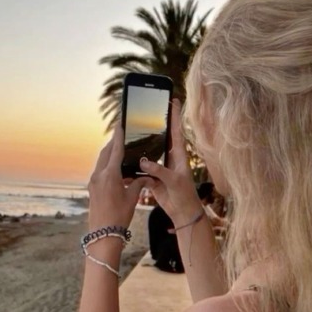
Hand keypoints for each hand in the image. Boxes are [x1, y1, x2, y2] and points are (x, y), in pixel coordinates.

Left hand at [88, 124, 145, 229]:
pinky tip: (115, 170)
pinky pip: (99, 171)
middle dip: (112, 144)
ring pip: (101, 162)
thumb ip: (138, 183)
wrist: (103, 234)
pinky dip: (107, 166)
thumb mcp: (132, 198)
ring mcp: (93, 182)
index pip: (115, 150)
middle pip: (105, 153)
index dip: (118, 136)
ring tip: (118, 151)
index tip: (119, 124)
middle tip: (120, 136)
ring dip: (109, 155)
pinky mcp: (91, 188)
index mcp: (110, 175)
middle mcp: (98, 176)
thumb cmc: (119, 217)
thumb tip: (145, 177)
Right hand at [140, 100, 201, 224]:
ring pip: (150, 151)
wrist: (182, 212)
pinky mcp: (153, 177)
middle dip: (158, 122)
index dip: (174, 115)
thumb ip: (159, 170)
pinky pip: (142, 168)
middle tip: (151, 107)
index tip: (173, 99)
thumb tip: (143, 161)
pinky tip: (126, 159)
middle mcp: (170, 158)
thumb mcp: (173, 181)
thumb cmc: (184, 195)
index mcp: (179, 155)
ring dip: (143, 143)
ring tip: (134, 129)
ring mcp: (161, 167)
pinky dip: (136, 165)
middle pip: (163, 136)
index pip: (177, 130)